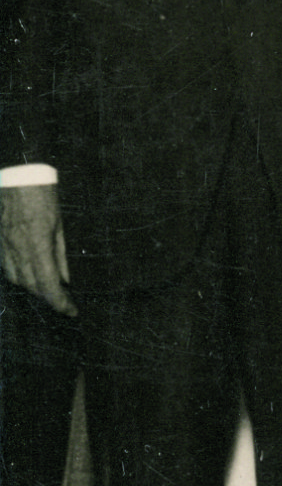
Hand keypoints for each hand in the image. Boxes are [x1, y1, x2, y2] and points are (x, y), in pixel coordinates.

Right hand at [0, 183, 76, 314]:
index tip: (71, 310)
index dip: (60, 303)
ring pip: (16, 280)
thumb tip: (65, 279)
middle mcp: (18, 250)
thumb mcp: (58, 225)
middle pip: (32, 287)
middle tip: (64, 300)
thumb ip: (60, 255)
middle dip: (48, 297)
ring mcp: (5, 246)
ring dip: (33, 288)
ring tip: (48, 288)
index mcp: (37, 245)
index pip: (48, 286)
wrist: (16, 174)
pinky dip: (20, 276)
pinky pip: (7, 268)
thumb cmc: (42, 195)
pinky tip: (30, 273)